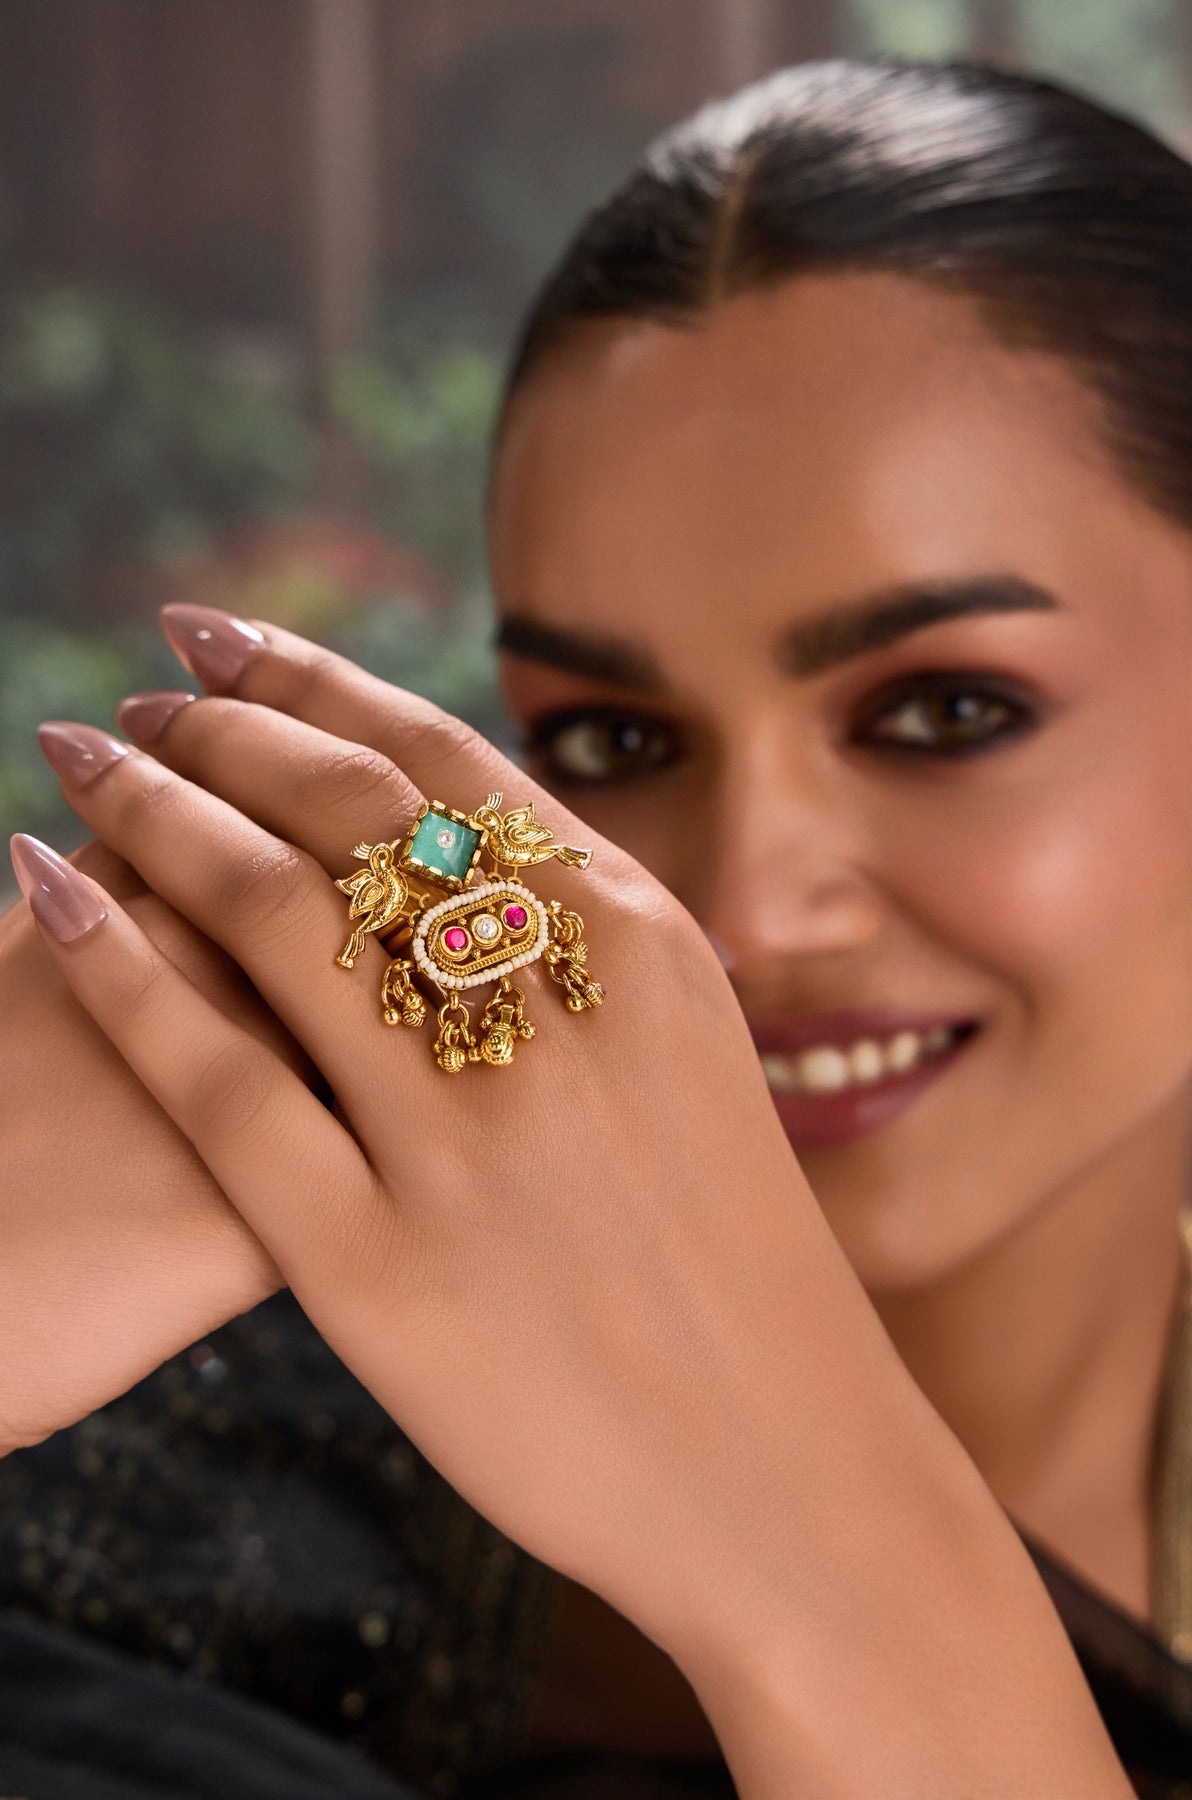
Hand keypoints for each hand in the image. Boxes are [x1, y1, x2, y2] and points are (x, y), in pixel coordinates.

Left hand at [23, 620, 1133, 1798]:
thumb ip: (585, 941)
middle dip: (221, 728)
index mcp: (636, 944)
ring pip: (273, 916)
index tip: (222, 643)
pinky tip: (54, 905)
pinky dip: (123, 976)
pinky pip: (222, 1088)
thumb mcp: (692, 1054)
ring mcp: (468, 1135)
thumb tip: (470, 839)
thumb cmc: (737, 1262)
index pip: (441, 760)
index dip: (313, 681)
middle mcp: (555, 1010)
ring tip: (86, 769)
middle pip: (349, 811)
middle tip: (141, 700)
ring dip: (156, 813)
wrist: (792, 1467)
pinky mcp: (384, 1264)